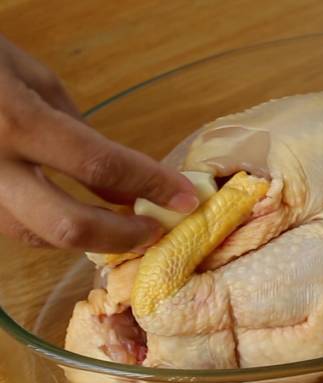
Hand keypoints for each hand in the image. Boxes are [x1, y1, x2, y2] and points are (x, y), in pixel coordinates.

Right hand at [0, 35, 198, 251]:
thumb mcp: (40, 83)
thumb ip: (83, 138)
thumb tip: (122, 188)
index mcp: (18, 123)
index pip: (100, 165)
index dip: (150, 185)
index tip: (186, 199)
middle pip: (66, 225)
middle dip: (121, 236)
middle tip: (154, 232)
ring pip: (37, 238)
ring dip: (89, 240)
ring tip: (126, 231)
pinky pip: (16, 229)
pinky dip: (54, 232)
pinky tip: (81, 223)